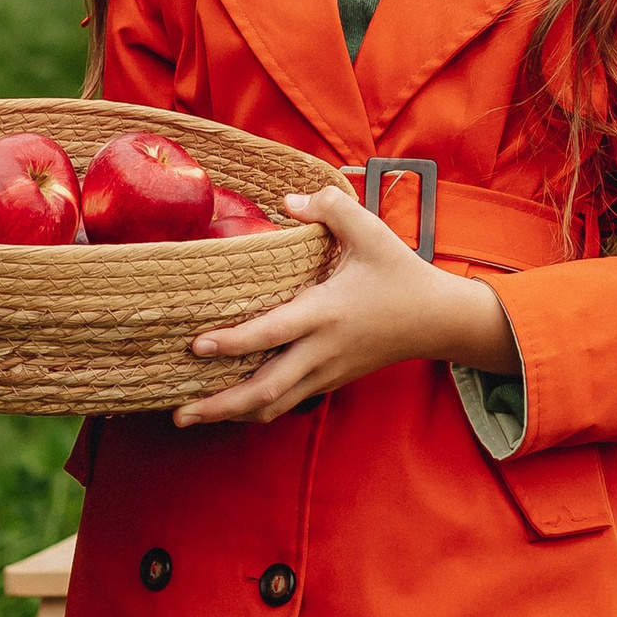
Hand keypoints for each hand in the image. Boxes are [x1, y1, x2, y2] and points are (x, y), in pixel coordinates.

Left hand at [172, 186, 516, 426]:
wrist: (437, 320)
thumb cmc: (400, 273)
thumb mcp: (370, 230)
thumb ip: (330, 207)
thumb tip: (287, 201)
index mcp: (327, 313)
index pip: (273, 333)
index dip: (234, 343)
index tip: (197, 346)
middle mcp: (322, 350)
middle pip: (266, 389)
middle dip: (221, 405)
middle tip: (179, 414)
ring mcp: (326, 371)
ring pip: (274, 404)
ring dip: (232, 414)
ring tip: (190, 416)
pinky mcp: (330, 380)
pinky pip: (287, 401)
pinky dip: (256, 407)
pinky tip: (229, 407)